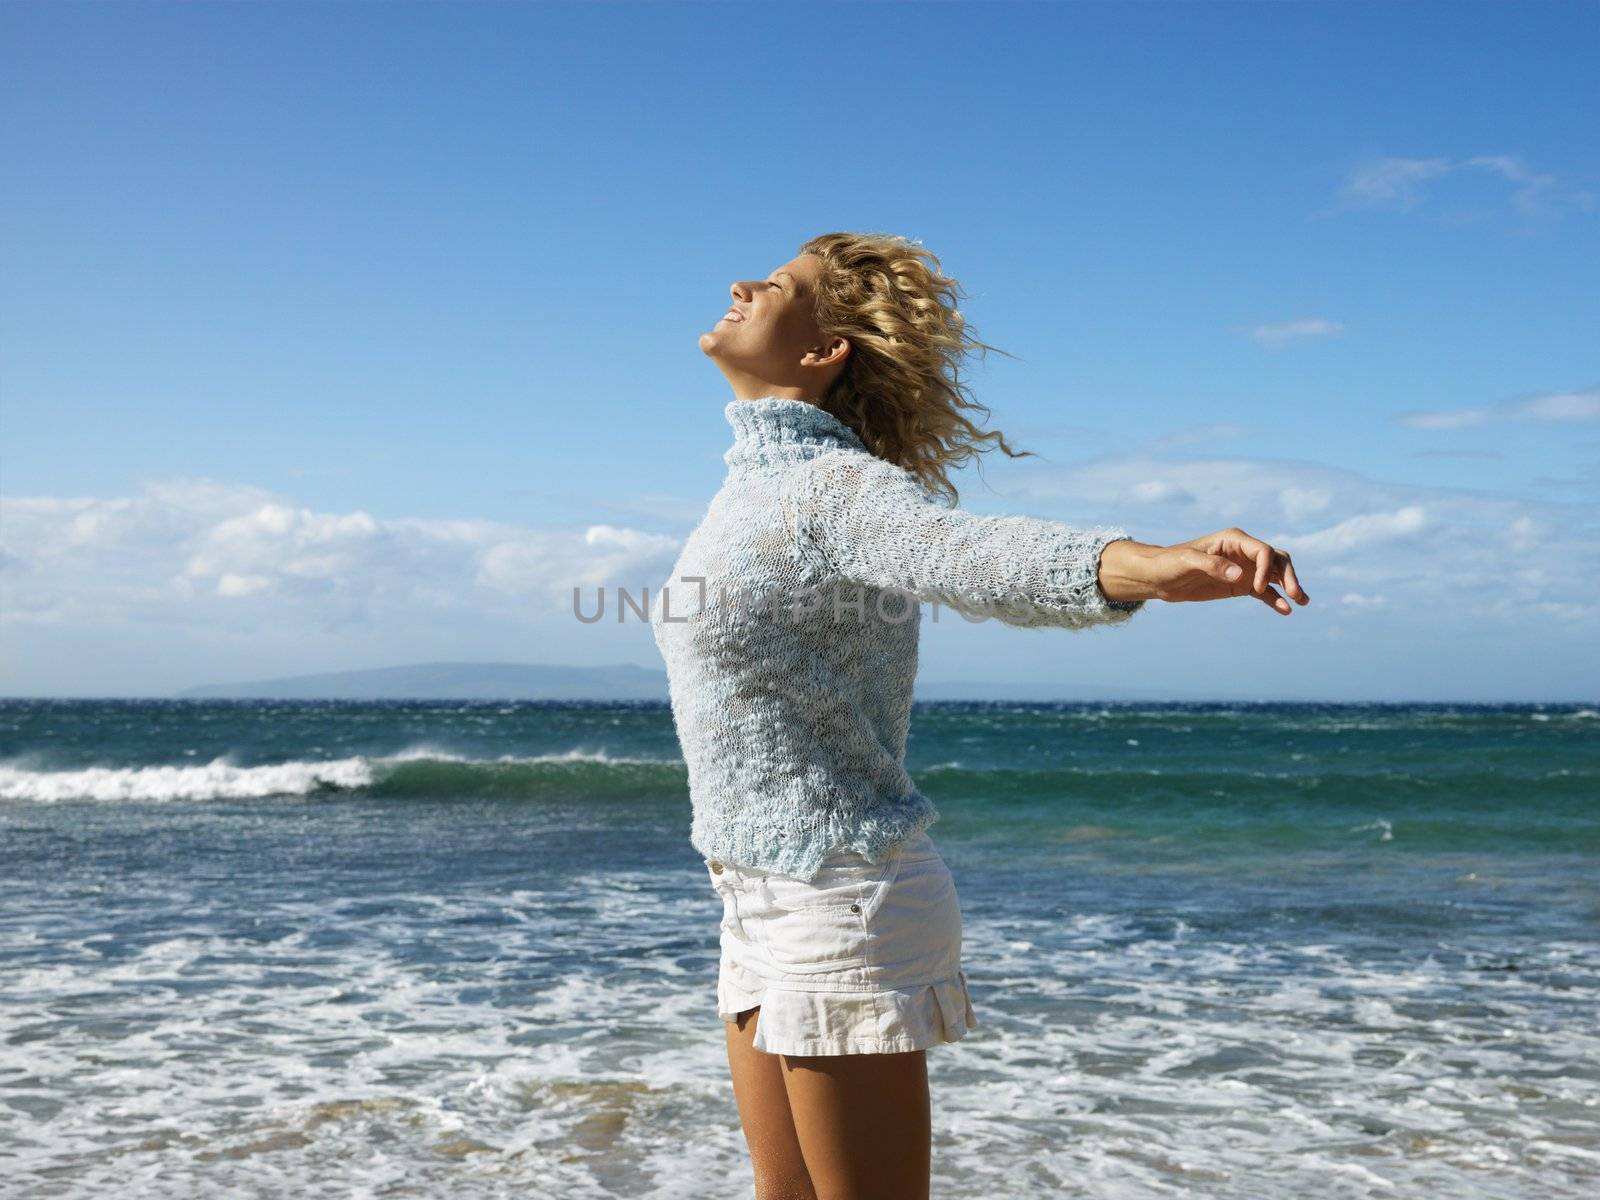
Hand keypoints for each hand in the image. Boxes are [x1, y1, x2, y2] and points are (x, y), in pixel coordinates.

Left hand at [1101, 529, 1309, 614]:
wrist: (1159, 577)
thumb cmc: (1170, 563)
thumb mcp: (1187, 562)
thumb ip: (1213, 565)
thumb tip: (1240, 575)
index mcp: (1233, 540)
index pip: (1262, 550)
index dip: (1266, 568)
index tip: (1257, 587)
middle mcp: (1244, 552)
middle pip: (1276, 560)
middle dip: (1289, 575)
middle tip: (1297, 594)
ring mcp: (1245, 569)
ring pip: (1275, 575)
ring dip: (1290, 586)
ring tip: (1302, 601)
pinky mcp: (1241, 585)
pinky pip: (1264, 592)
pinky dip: (1275, 599)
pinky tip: (1286, 611)